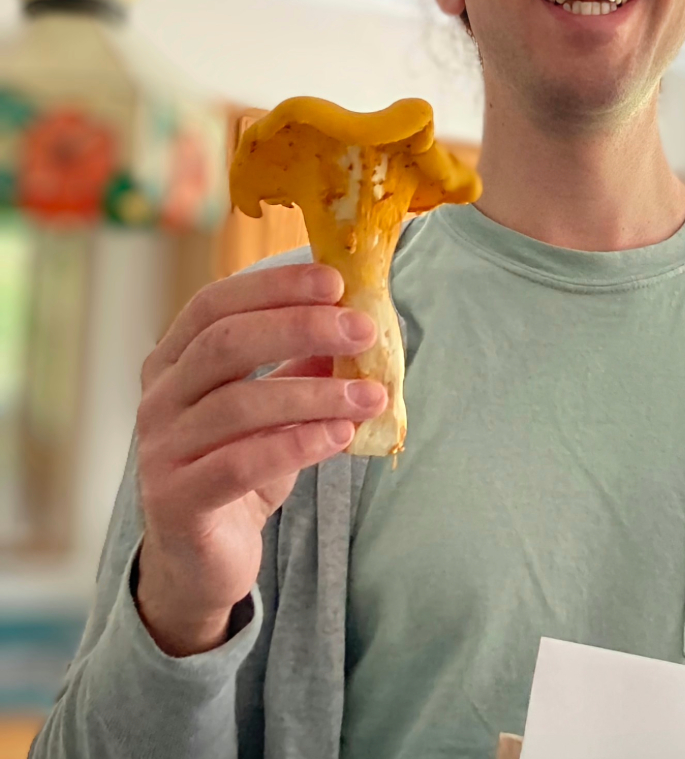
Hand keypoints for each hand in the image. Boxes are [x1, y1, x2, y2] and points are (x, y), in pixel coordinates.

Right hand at [134, 263, 386, 655]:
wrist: (201, 557)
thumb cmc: (240, 463)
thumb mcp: (275, 406)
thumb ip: (303, 363)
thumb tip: (360, 319)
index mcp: (175, 359)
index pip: (216, 302)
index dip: (275, 286)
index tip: (334, 281)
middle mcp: (159, 397)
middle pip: (225, 343)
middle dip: (301, 327)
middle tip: (362, 330)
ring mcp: (160, 449)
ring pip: (238, 404)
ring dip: (316, 394)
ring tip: (371, 395)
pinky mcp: (176, 501)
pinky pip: (238, 464)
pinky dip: (297, 444)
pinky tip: (342, 436)